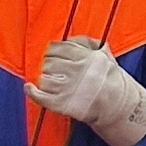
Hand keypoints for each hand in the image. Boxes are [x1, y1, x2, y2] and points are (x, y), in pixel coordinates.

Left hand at [30, 39, 145, 145]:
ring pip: (44, 77)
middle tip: (48, 68)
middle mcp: (74, 71)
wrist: (117, 105)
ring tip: (44, 78)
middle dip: (46, 64)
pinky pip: (41, 97)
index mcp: (84, 58)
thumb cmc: (112, 81)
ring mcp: (67, 88)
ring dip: (41, 76)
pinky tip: (28, 88)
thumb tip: (75, 39)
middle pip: (49, 62)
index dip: (52, 51)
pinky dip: (32, 92)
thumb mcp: (107, 57)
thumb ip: (91, 45)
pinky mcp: (62, 104)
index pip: (59, 48)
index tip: (51, 54)